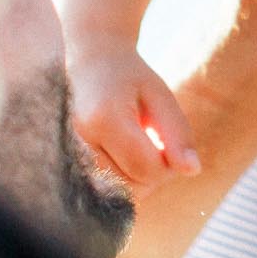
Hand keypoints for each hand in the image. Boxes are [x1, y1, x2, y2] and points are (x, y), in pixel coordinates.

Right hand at [68, 40, 199, 189]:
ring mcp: (65, 155)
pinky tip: (124, 157)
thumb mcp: (160, 96)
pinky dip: (121, 181)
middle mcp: (78, 140)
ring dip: (137, 179)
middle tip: (156, 142)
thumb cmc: (129, 78)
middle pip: (131, 186)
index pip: (146, 168)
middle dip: (154, 174)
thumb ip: (177, 134)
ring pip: (116, 194)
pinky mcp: (64, 164)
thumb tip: (192, 170)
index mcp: (103, 118)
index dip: (170, 166)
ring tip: (139, 146)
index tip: (172, 145)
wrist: (88, 63)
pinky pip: (101, 191)